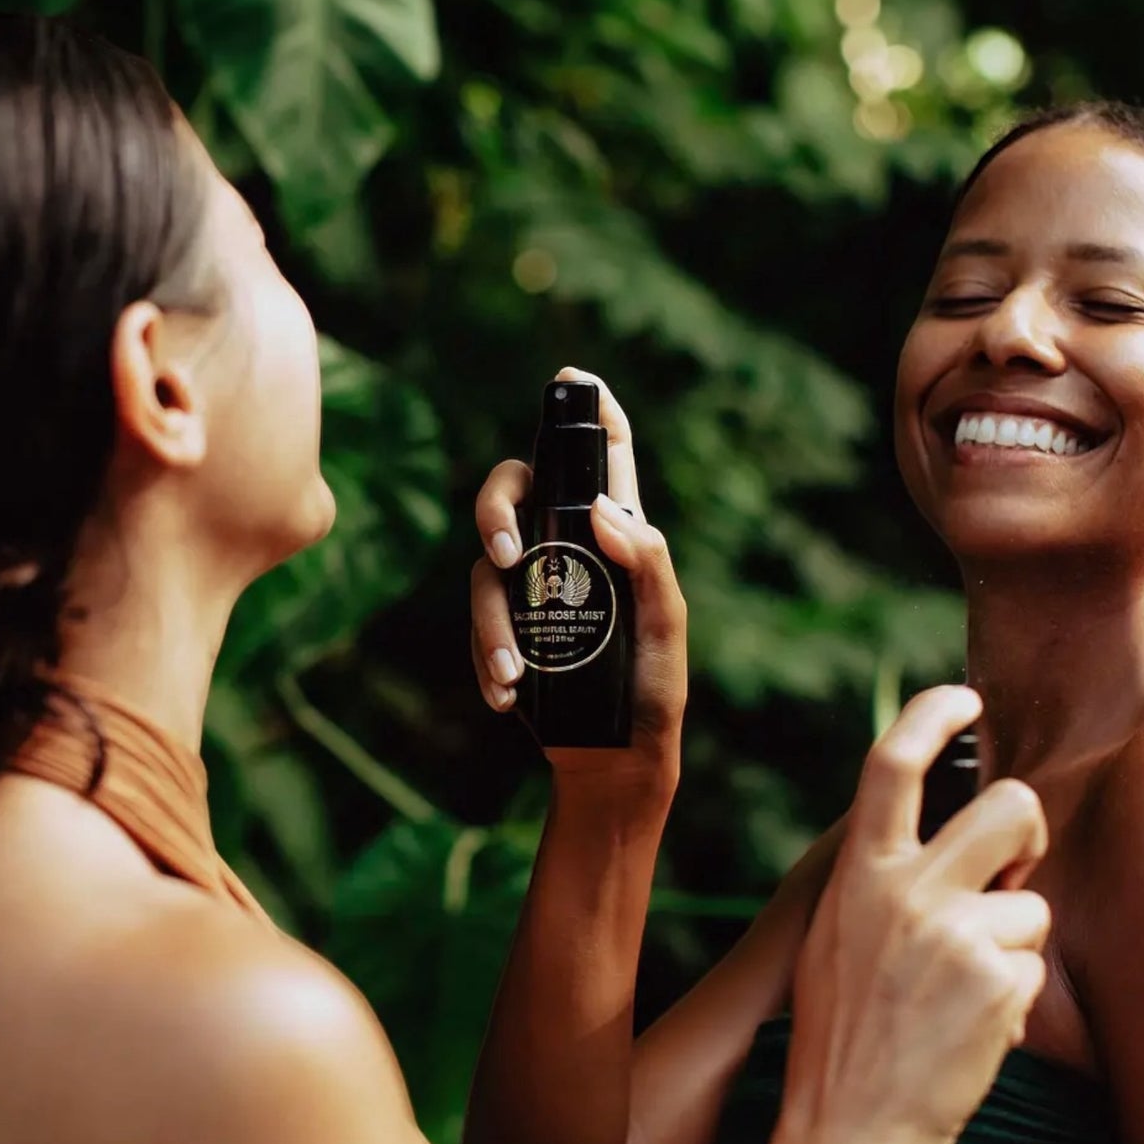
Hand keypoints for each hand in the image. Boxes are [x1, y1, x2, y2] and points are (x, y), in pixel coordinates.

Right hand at [470, 367, 687, 781]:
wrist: (617, 763)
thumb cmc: (655, 691)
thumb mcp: (666, 628)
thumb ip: (650, 565)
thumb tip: (604, 509)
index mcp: (617, 536)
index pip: (605, 459)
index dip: (591, 412)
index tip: (573, 379)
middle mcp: (566, 549)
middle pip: (514, 490)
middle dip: (494, 508)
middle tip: (508, 555)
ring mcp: (531, 589)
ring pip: (484, 566)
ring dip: (491, 620)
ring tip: (515, 674)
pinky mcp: (505, 631)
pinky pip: (476, 625)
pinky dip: (486, 658)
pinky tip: (507, 696)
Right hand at [778, 685, 1048, 1143]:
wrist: (847, 1134)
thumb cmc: (840, 1035)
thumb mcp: (838, 934)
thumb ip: (881, 875)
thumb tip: (937, 829)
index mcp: (858, 872)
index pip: (893, 761)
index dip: (931, 714)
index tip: (964, 697)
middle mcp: (907, 890)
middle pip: (1012, 805)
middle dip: (1028, 829)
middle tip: (1014, 866)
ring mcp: (957, 935)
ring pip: (1032, 902)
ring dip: (1012, 943)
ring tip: (962, 992)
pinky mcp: (1000, 983)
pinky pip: (1034, 968)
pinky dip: (1012, 1000)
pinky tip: (970, 1032)